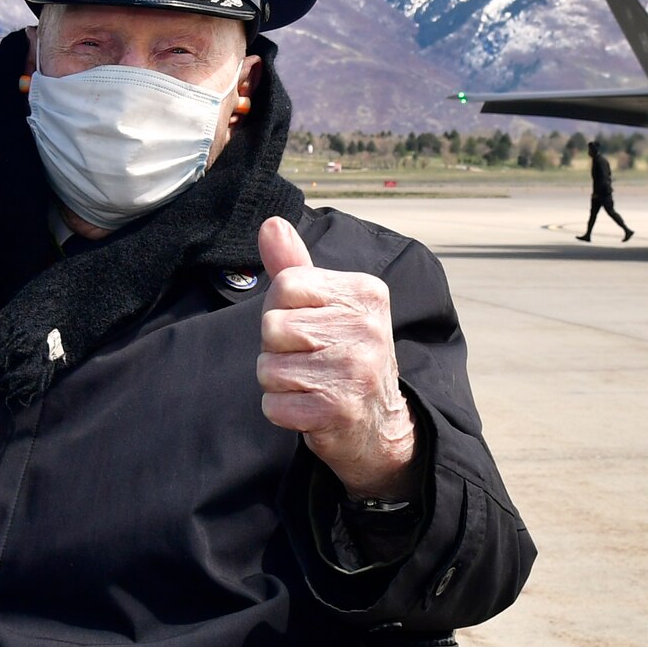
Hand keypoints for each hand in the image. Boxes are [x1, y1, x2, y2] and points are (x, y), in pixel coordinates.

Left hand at [256, 216, 417, 500]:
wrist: (379, 423)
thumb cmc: (343, 354)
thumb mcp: (327, 305)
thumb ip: (295, 266)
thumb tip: (270, 224)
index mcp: (366, 293)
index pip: (286, 285)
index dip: (282, 309)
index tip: (309, 326)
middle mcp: (368, 329)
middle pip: (273, 327)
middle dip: (278, 349)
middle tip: (311, 359)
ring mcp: (356, 371)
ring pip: (268, 368)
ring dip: (279, 382)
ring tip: (311, 384)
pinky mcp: (340, 411)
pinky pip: (274, 405)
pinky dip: (283, 412)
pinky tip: (311, 408)